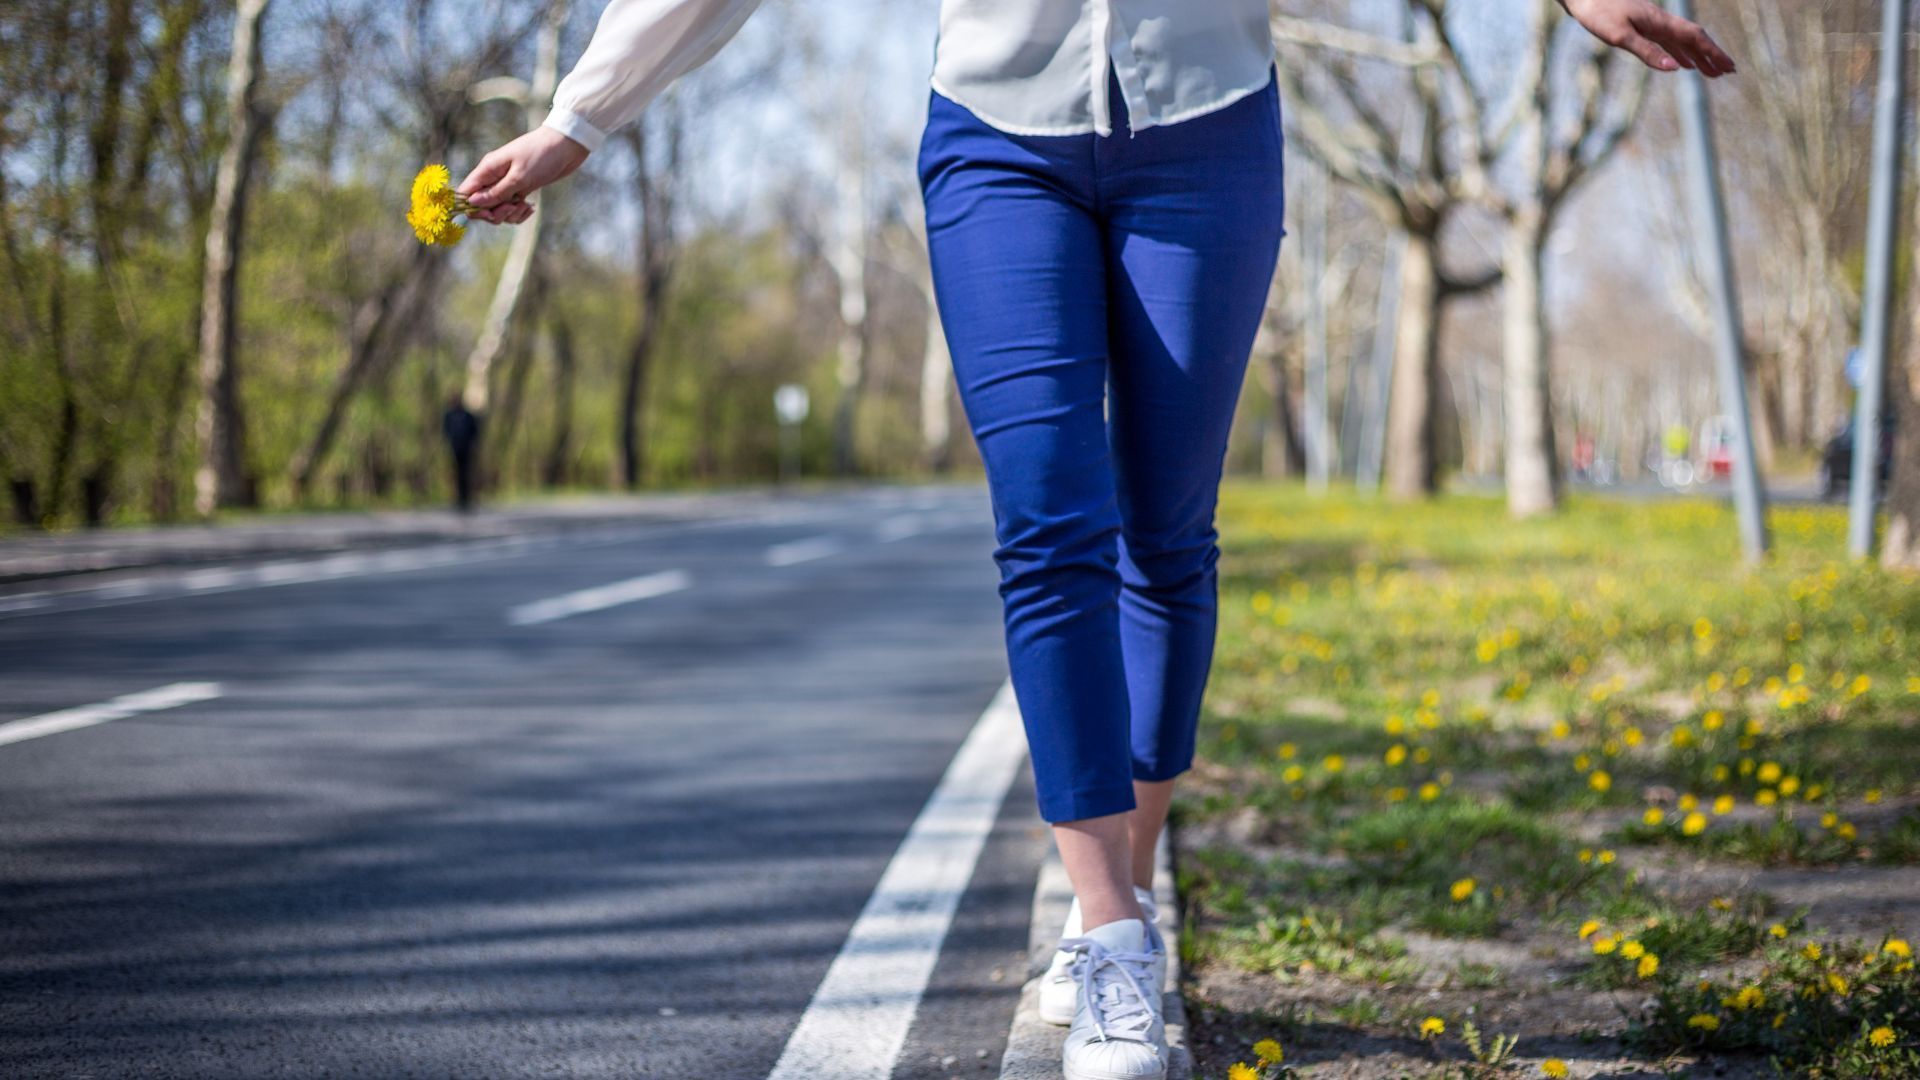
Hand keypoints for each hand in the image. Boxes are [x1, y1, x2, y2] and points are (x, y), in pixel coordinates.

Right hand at [458, 126, 590, 224]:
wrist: (567, 145)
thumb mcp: (519, 177)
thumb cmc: (542, 155)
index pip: (466, 192)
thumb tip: (472, 203)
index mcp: (488, 169)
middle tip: (513, 207)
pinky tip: (530, 208)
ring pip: (497, 209)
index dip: (473, 207)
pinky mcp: (520, 188)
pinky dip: (519, 212)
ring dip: (510, 214)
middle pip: (481, 205)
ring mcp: (507, 183)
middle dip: (495, 213)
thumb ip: (496, 192)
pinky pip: (511, 208)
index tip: (490, 213)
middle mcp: (494, 176)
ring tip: (525, 206)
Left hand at [1561, 0, 1735, 76]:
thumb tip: (1674, 69)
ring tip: (1711, 72)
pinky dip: (1680, 53)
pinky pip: (1669, 42)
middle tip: (1728, 72)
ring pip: (1683, 42)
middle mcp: (1661, 22)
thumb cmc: (1599, 13)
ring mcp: (1653, 24)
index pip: (1695, 39)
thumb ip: (1647, 52)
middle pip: (1694, 39)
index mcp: (1660, 24)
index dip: (1713, 53)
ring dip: (1699, 56)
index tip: (1728, 67)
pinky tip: (1683, 64)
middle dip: (1712, 55)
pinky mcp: (1643, 26)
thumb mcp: (1620, 36)